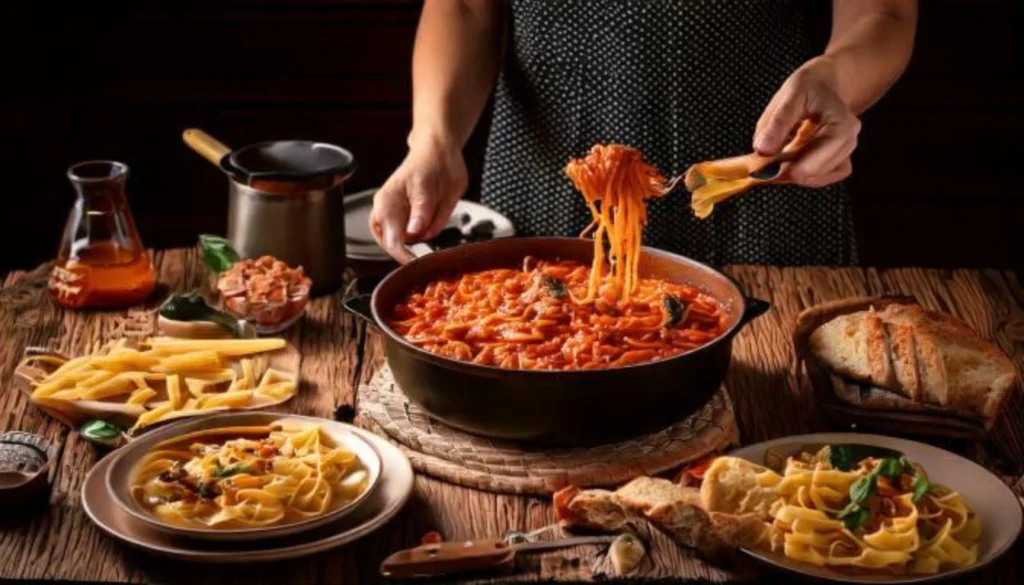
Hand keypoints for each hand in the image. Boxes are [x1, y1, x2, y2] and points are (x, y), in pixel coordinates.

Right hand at [369, 134, 467, 262]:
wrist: (439, 153)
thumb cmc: (429, 162)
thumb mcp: (427, 184)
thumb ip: (421, 208)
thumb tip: (414, 230)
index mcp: (387, 204)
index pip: (390, 239)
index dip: (402, 254)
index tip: (416, 262)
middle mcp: (390, 213)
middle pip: (395, 245)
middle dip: (414, 245)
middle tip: (433, 234)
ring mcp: (402, 218)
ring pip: (413, 240)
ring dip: (428, 232)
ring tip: (438, 205)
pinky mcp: (415, 220)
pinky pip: (425, 234)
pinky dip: (433, 228)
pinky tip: (438, 207)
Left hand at [754, 57, 860, 187]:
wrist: (825, 86)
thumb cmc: (809, 87)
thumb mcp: (790, 95)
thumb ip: (776, 123)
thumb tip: (762, 151)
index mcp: (841, 125)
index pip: (812, 164)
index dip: (781, 169)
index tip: (757, 166)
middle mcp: (848, 142)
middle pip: (811, 174)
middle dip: (782, 171)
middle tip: (760, 160)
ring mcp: (845, 154)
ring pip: (812, 179)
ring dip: (789, 172)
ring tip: (774, 155)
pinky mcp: (839, 162)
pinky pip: (817, 179)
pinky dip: (798, 173)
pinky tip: (788, 159)